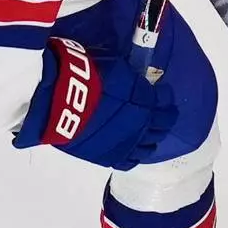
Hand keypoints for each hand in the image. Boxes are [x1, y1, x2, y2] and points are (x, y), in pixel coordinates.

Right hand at [13, 37, 177, 169]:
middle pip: (163, 125)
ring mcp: (128, 142)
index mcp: (146, 98)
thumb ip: (129, 75)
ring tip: (146, 132)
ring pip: (150, 145)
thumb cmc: (86, 76)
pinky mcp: (110, 157)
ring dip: (151, 137)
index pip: (166, 101)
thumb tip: (133, 75)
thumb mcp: (115, 66)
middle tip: (160, 114)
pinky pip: (130, 161)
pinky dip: (134, 155)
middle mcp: (143, 122)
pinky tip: (131, 148)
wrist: (61, 101)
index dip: (165, 96)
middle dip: (164, 118)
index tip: (162, 93)